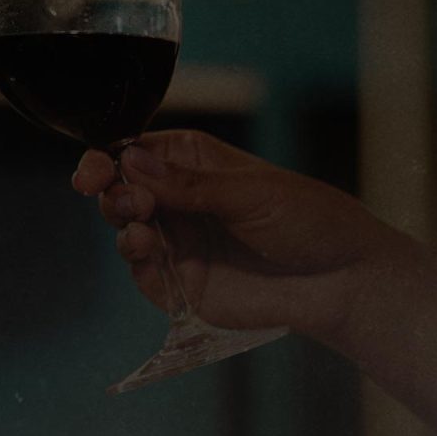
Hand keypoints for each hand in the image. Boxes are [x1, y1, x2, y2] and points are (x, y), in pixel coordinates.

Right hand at [72, 129, 417, 340]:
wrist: (341, 280)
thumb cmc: (308, 220)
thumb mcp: (249, 193)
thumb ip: (188, 185)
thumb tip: (130, 160)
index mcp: (193, 162)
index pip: (136, 152)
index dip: (108, 159)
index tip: (94, 171)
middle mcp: (178, 199)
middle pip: (121, 189)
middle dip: (112, 192)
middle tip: (130, 202)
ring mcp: (179, 241)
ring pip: (126, 229)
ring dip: (123, 225)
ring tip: (141, 227)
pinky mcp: (182, 283)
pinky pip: (144, 272)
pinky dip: (137, 261)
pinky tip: (146, 250)